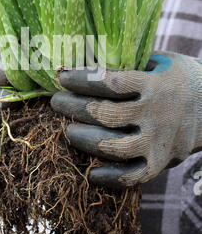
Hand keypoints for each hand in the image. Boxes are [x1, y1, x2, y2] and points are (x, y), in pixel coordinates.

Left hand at [51, 52, 201, 186]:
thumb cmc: (177, 78)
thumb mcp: (159, 61)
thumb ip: (129, 61)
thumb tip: (85, 55)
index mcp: (153, 85)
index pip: (110, 82)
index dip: (81, 80)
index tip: (62, 77)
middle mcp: (155, 114)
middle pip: (106, 114)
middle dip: (74, 108)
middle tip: (56, 102)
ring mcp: (158, 141)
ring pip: (114, 147)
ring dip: (85, 140)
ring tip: (68, 131)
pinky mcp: (161, 162)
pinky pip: (133, 176)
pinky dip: (111, 178)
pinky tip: (91, 173)